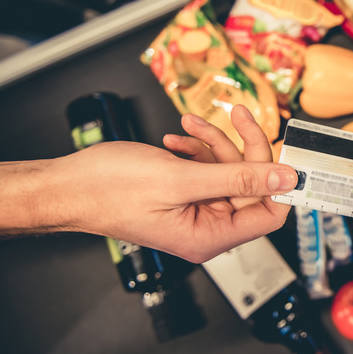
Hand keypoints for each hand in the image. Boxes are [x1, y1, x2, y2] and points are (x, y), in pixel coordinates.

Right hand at [0, 105, 295, 262]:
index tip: (285, 152)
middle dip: (243, 148)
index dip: (281, 184)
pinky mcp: (185, 193)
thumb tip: (285, 179)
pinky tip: (179, 139)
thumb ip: (239, 178)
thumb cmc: (107, 191)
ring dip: (214, 143)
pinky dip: (198, 148)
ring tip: (191, 126)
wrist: (67, 184)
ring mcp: (197, 210)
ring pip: (230, 170)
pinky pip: (208, 167)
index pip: (270, 215)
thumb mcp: (181, 179)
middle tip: (236, 117)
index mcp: (211, 236)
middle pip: (253, 185)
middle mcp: (208, 227)